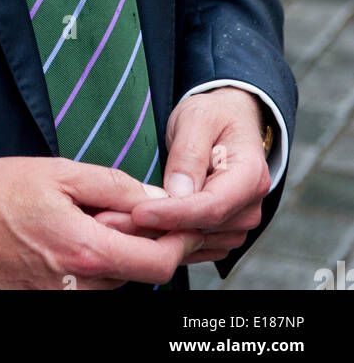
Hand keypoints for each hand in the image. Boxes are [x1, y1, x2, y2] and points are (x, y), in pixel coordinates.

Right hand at [0, 156, 203, 289]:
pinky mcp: (43, 306)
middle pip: (137, 274)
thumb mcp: (59, 172)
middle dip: (139, 241)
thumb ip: (113, 187)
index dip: (178, 242)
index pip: (159, 265)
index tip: (179, 221)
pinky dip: (86, 265)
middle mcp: (76, 287)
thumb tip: (155, 197)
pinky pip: (85, 289)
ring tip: (80, 219)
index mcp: (84, 250)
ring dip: (111, 253)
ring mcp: (59, 302)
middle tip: (117, 208)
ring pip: (111, 281)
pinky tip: (62, 239)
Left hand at [97, 88, 270, 265]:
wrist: (226, 123)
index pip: (213, 206)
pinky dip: (166, 241)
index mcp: (250, 175)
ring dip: (157, 237)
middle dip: (157, 227)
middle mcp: (250, 206)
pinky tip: (138, 229)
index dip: (174, 214)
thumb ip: (190, 154)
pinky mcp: (222, 233)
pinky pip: (194, 246)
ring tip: (117, 222)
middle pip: (202, 228)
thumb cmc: (213, 116)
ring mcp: (238, 223)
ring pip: (196, 242)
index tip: (138, 212)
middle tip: (112, 220)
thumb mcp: (197, 119)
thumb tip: (179, 192)